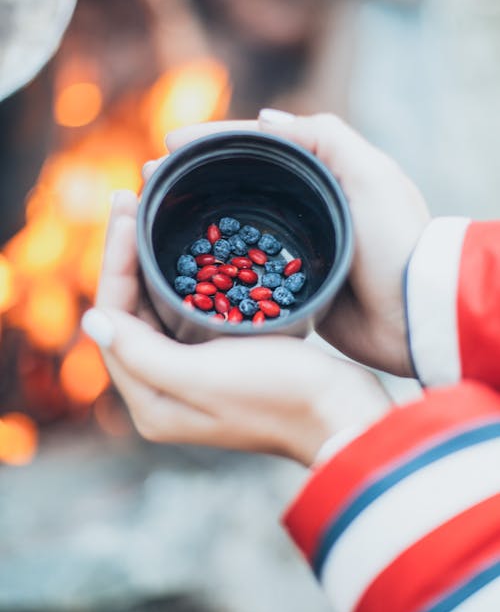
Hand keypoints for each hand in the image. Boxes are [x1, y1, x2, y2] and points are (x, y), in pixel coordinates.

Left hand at [82, 191, 390, 465]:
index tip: (124, 213)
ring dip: (147, 260)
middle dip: (126, 254)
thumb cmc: (278, 394)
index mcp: (150, 399)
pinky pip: (183, 311)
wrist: (339, 411)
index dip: (115, 261)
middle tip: (127, 199)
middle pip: (129, 310)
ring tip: (146, 212)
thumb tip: (92, 321)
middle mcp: (162, 388)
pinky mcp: (217, 360)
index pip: (114, 318)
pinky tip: (182, 244)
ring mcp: (190, 374)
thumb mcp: (203, 374)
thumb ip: (141, 352)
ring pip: (153, 307)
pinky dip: (178, 276)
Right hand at [162, 111, 429, 375]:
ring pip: (235, 223)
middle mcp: (303, 206)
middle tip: (150, 177)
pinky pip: (243, 265)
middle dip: (193, 177)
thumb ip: (325, 137)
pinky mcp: (288, 283)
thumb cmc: (395, 243)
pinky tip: (183, 257)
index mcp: (321, 174)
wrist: (413, 314)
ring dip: (194, 215)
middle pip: (237, 182)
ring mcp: (294, 245)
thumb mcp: (370, 175)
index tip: (168, 142)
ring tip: (153, 210)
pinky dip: (214, 257)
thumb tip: (266, 118)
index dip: (211, 140)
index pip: (256, 147)